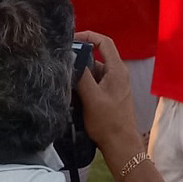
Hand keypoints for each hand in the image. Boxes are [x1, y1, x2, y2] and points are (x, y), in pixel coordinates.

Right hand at [74, 30, 141, 156]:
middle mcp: (117, 74)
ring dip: (79, 75)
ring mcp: (113, 85)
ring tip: (64, 81)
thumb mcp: (92, 98)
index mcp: (117, 69)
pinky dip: (83, 85)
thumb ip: (82, 76)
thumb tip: (72, 57)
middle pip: (96, 57)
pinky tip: (71, 93)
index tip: (71, 38)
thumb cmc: (108, 122)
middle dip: (79, 60)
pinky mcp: (108, 95)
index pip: (104, 42)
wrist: (120, 146)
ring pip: (93, 72)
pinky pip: (93, 83)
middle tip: (62, 64)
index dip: (88, 36)